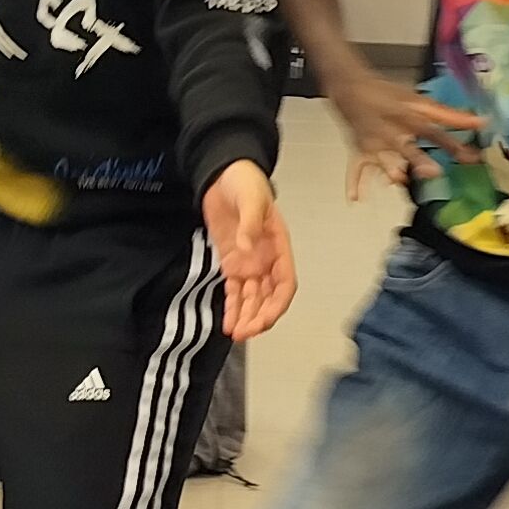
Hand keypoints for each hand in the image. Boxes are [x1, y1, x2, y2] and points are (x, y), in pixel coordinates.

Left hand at [204, 160, 295, 339]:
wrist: (222, 175)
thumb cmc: (244, 182)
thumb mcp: (251, 198)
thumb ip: (250, 223)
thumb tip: (247, 248)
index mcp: (279, 246)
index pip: (285, 283)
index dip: (277, 304)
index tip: (265, 319)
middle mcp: (267, 260)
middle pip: (269, 297)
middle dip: (259, 317)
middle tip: (246, 332)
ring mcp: (250, 263)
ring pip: (252, 299)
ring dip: (247, 317)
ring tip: (236, 333)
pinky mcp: (232, 263)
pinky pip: (235, 291)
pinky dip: (233, 308)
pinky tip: (228, 322)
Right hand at [323, 68, 482, 197]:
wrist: (349, 88)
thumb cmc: (389, 95)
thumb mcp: (418, 100)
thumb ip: (447, 115)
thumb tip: (480, 122)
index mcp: (408, 115)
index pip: (434, 132)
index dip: (452, 145)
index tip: (471, 158)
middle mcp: (391, 130)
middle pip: (407, 146)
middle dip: (418, 159)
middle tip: (434, 173)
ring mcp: (373, 142)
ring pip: (382, 158)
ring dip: (390, 170)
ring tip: (399, 180)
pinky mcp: (360, 150)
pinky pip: (356, 167)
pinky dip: (354, 182)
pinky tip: (354, 199)